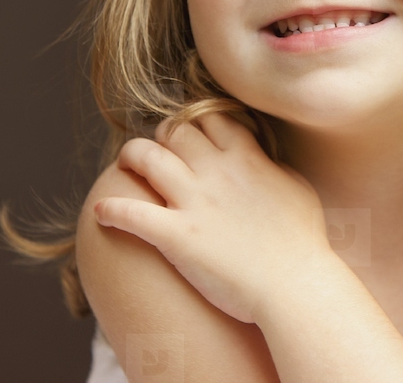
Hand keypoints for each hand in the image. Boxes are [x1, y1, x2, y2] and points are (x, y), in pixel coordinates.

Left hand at [92, 112, 331, 324]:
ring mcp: (193, 202)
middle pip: (174, 131)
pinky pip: (131, 215)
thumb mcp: (296, 188)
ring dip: (130, 156)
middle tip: (157, 148)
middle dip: (161, 135)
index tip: (189, 132)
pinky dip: (110, 211)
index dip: (194, 120)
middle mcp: (215, 171)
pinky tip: (100, 213)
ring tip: (125, 165)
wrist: (294, 286)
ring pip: (146, 157)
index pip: (209, 117)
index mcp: (245, 157)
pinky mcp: (176, 236)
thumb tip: (261, 159)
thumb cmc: (303, 242)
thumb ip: (272, 166)